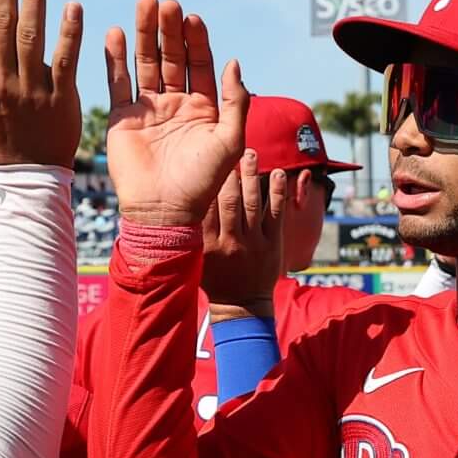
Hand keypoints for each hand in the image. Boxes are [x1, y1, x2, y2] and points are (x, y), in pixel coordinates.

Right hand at [102, 0, 247, 228]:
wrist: (162, 211)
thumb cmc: (201, 182)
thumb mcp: (229, 141)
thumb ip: (235, 102)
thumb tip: (235, 62)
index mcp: (203, 108)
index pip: (201, 64)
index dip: (197, 41)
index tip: (193, 19)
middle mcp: (175, 104)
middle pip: (172, 57)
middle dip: (170, 30)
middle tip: (167, 3)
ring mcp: (148, 109)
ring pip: (146, 63)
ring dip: (145, 34)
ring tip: (144, 4)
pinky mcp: (122, 117)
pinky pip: (118, 82)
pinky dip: (116, 58)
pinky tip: (115, 33)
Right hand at [198, 151, 288, 311]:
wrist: (242, 307)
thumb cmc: (215, 280)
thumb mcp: (196, 259)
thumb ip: (192, 234)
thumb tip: (179, 202)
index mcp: (207, 246)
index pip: (207, 208)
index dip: (208, 183)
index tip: (207, 161)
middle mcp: (230, 242)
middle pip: (230, 202)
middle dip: (230, 174)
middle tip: (230, 150)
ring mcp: (253, 243)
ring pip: (252, 203)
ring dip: (252, 176)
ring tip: (250, 153)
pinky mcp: (272, 243)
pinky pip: (275, 214)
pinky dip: (277, 192)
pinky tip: (277, 172)